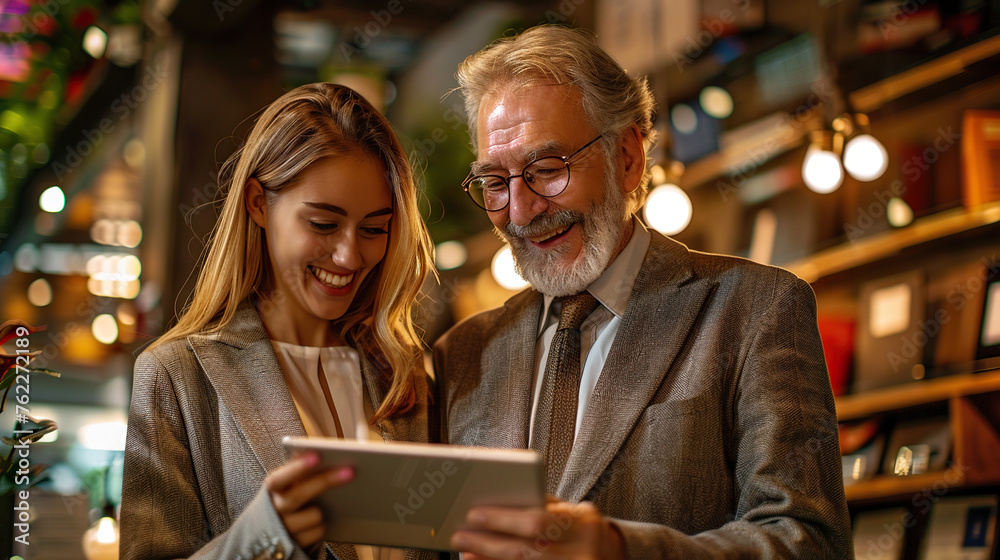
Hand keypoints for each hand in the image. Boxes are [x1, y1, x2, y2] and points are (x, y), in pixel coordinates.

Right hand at [264, 452, 353, 548]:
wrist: (279, 529)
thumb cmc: (292, 496)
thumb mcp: (291, 482)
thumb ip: (301, 468)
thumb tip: (323, 452)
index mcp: (273, 488)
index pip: (279, 478)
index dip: (296, 468)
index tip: (317, 456)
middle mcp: (275, 508)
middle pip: (299, 495)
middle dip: (325, 481)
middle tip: (350, 471)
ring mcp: (284, 528)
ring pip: (314, 515)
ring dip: (323, 510)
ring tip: (325, 506)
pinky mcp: (296, 543)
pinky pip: (319, 532)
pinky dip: (323, 526)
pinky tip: (320, 522)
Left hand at [451, 498, 625, 558]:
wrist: (614, 557)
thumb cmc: (586, 530)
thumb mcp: (574, 512)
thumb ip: (544, 505)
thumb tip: (500, 499)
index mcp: (583, 525)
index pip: (537, 521)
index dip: (502, 519)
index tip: (474, 514)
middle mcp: (580, 554)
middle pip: (524, 551)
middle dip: (487, 543)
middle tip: (460, 536)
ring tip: (466, 553)